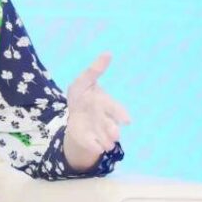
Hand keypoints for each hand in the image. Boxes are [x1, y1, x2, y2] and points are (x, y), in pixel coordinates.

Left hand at [64, 52, 130, 170]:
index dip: (120, 113)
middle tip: (115, 136)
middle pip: (109, 124)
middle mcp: (104, 118)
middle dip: (112, 129)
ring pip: (104, 136)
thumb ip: (95, 70)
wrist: (74, 114)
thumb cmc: (82, 95)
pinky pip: (93, 145)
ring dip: (106, 140)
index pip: (113, 107)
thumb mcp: (83, 81)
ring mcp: (97, 130)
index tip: (126, 120)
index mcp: (104, 103)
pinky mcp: (89, 140)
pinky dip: (94, 146)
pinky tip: (96, 149)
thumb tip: (108, 53)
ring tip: (108, 145)